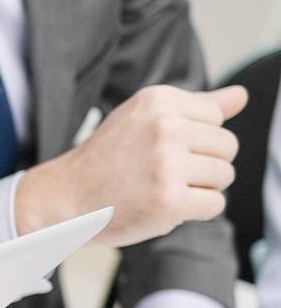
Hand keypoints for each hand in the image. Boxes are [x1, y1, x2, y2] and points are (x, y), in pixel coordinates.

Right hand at [15, 84, 245, 247]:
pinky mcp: (169, 200)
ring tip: (163, 188)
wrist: (65, 198)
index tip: (163, 148)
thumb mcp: (146, 118)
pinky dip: (196, 211)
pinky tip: (165, 205)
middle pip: (227, 147)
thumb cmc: (108, 159)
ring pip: (224, 176)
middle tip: (163, 172)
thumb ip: (198, 106)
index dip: (197, 139)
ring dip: (200, 188)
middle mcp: (165, 126)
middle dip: (204, 164)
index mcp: (159, 100)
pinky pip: (215, 205)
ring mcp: (167, 164)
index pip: (217, 117)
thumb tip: (242, 95)